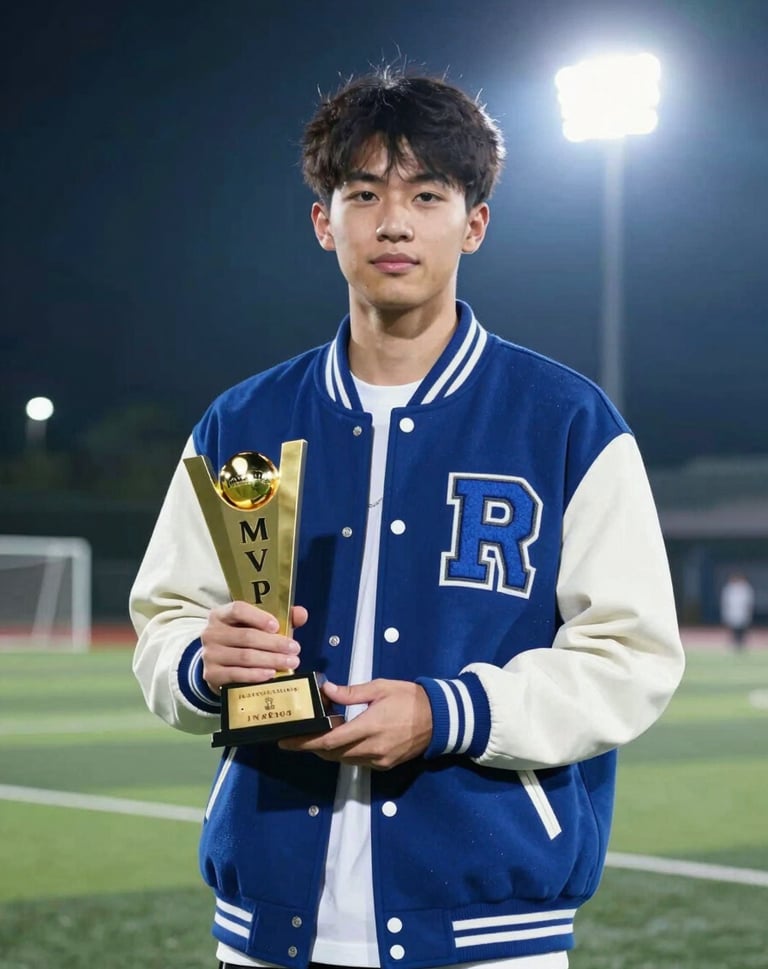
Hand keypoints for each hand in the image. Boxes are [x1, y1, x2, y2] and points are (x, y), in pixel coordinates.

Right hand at [201, 601, 307, 691]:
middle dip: (274, 644)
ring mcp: (209, 654)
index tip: (277, 626)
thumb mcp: (258, 625)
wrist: (219, 665)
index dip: (259, 617)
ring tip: (289, 662)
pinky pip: (237, 674)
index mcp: (221, 614)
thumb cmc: (242, 640)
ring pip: (245, 656)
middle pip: (246, 636)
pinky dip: (256, 674)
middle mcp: (211, 632)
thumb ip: (281, 617)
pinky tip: (271, 674)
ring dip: (270, 660)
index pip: (238, 609)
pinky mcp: (211, 674)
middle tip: (294, 649)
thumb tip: (301, 614)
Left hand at [279, 678, 432, 769]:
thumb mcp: (380, 688)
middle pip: (332, 754)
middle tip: (295, 738)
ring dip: (327, 751)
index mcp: (369, 726)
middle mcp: (372, 749)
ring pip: (343, 760)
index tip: (286, 741)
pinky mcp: (385, 765)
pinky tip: (340, 740)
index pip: (329, 740)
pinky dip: (344, 753)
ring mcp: (379, 760)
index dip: (305, 743)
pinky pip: (357, 762)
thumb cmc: (409, 698)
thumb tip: (326, 691)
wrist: (440, 718)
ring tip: (315, 737)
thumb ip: (351, 692)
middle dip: (311, 747)